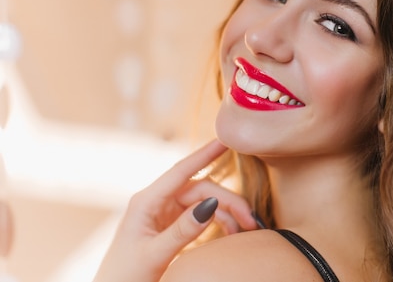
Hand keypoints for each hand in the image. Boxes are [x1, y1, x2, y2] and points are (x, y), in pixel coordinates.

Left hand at [93, 140, 257, 281]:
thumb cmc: (124, 277)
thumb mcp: (153, 255)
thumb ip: (182, 231)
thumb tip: (212, 204)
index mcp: (145, 202)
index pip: (181, 171)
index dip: (204, 154)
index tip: (224, 140)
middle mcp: (157, 202)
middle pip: (201, 190)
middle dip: (229, 202)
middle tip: (251, 221)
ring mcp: (165, 214)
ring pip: (205, 203)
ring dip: (227, 214)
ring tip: (246, 230)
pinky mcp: (171, 226)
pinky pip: (202, 217)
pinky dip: (219, 223)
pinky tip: (231, 235)